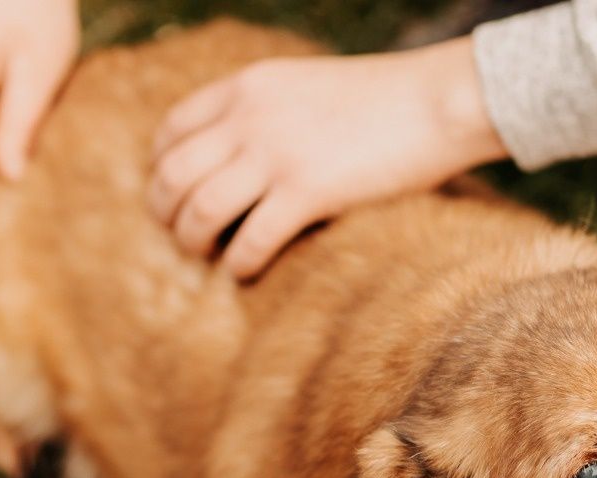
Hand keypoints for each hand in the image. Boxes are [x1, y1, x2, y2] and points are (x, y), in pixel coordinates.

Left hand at [147, 37, 507, 279]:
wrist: (437, 100)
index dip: (159, 169)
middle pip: (174, 174)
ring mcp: (276, 155)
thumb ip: (266, 111)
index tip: (171, 195)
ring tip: (208, 256)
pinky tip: (245, 272)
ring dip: (195, 241)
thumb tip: (241, 153)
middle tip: (181, 235)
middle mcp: (250, 117)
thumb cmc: (383, 99)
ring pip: (201, 209)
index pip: (172, 130)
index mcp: (247, 86)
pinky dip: (240, 263)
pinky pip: (252, 240)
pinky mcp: (308, 192)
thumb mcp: (305, 86)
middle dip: (166, 212)